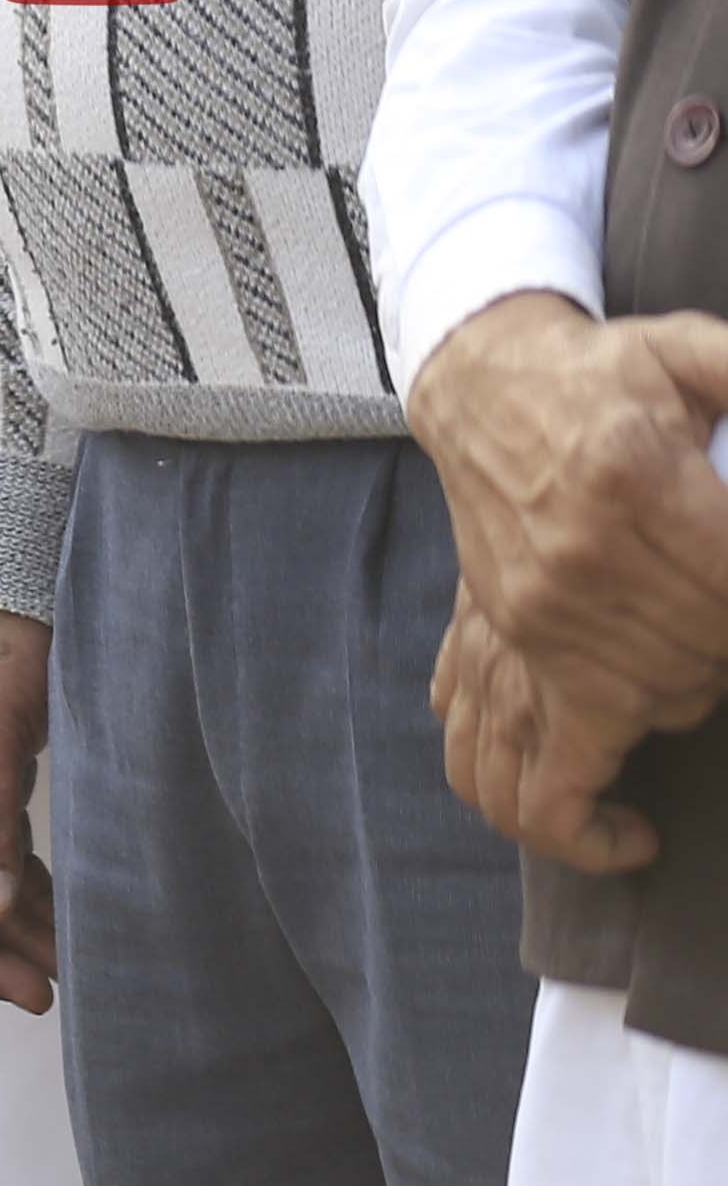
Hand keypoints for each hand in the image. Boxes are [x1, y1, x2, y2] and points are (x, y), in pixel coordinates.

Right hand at [409, 295, 727, 845]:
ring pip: (640, 721)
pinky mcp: (501, 653)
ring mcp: (530, 624)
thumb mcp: (693, 353)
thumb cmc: (604, 376)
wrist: (482, 385)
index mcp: (632, 491)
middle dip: (727, 655)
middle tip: (723, 620)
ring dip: (679, 718)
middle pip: (702, 668)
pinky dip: (571, 822)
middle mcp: (575, 570)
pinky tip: (630, 833)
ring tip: (694, 699)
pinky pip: (518, 768)